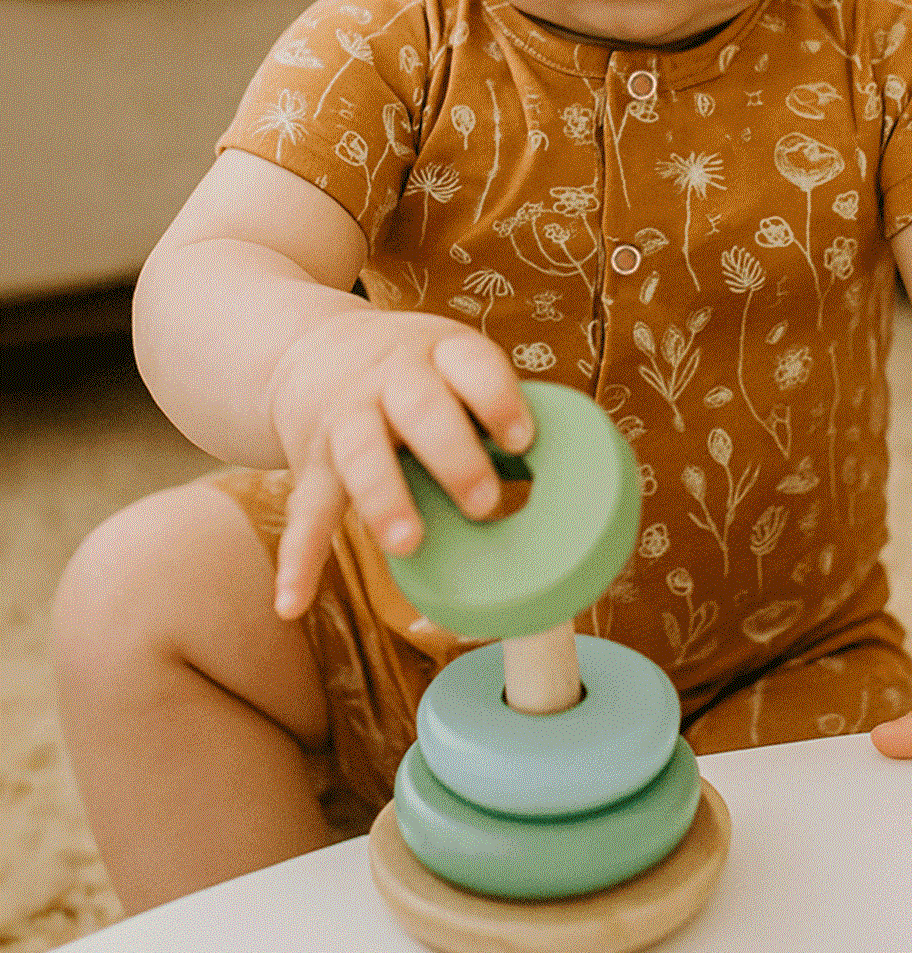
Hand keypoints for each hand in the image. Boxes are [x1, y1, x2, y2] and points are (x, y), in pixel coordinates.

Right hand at [263, 308, 533, 620]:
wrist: (309, 349)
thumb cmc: (414, 371)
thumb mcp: (453, 362)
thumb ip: (497, 410)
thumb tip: (576, 481)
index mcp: (440, 352)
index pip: (472, 364)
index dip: (497, 398)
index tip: (523, 440)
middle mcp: (390, 380)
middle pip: (420, 408)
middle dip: (453, 454)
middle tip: (486, 502)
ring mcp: (347, 419)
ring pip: (361, 455)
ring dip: (384, 499)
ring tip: (408, 543)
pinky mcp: (313, 463)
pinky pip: (305, 511)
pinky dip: (298, 559)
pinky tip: (294, 602)